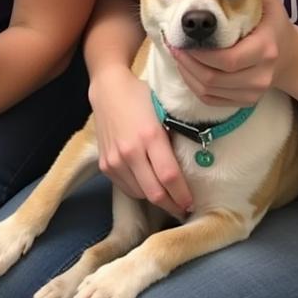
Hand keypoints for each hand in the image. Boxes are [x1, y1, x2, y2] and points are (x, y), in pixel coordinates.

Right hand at [89, 65, 192, 218]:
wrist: (107, 89)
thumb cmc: (140, 97)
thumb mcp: (163, 114)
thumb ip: (171, 142)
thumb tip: (186, 171)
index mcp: (150, 136)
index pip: (170, 177)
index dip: (183, 195)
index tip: (192, 202)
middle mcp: (130, 151)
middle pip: (155, 193)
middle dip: (173, 206)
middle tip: (183, 208)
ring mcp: (115, 160)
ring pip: (141, 194)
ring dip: (156, 198)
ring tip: (166, 195)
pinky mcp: (104, 164)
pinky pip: (126, 188)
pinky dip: (139, 190)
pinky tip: (147, 183)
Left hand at [171, 0, 297, 107]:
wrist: (288, 55)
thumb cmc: (270, 21)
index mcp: (265, 49)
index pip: (227, 60)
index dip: (199, 53)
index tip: (182, 34)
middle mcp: (261, 75)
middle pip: (213, 78)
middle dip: (187, 61)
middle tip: (173, 43)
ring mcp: (253, 92)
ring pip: (208, 90)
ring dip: (186, 72)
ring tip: (177, 52)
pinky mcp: (244, 102)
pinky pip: (210, 99)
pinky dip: (193, 84)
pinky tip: (187, 67)